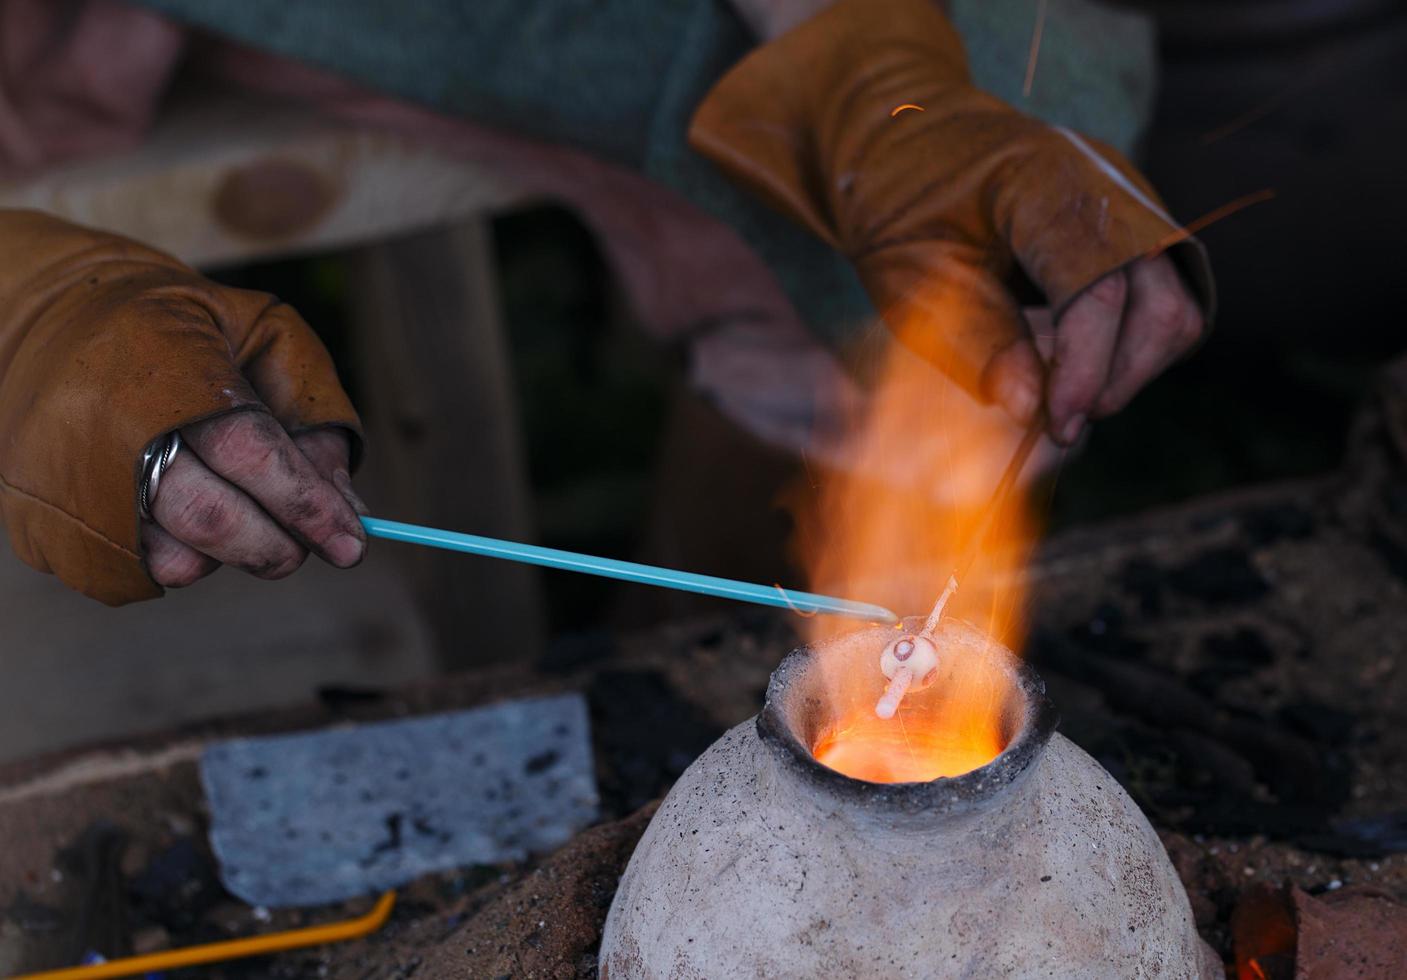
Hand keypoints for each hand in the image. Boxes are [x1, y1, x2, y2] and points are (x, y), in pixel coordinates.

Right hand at [0, 210, 364, 603]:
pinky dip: (182, 559)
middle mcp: (108, 426)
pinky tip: (186, 516)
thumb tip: (346, 506)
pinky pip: (138, 575)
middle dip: (278, 546)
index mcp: (167, 366)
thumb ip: (315, 417)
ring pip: (176, 559)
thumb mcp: (267, 338)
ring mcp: (72, 480)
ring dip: (228, 553)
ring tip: (234, 506)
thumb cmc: (186, 330)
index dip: (308, 504)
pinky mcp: (50, 523)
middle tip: (307, 548)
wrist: (57, 323)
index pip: (250, 452)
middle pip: (212, 518)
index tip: (352, 543)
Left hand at [690, 0, 1213, 439]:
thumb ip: (975, 341)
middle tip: (1057, 422)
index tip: (1056, 426)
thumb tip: (1031, 409)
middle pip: (1162, 300)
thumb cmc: (899, 205)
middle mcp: (1108, 182)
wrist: (905, 145)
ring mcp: (1130, 202)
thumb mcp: (912, 276)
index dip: (1085, 365)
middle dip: (1117, 376)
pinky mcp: (1133, 227)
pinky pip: (1164, 299)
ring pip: (1179, 306)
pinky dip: (1128, 347)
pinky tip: (1072, 365)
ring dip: (1130, 368)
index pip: (1099, 284)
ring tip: (1063, 397)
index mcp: (1046, 179)